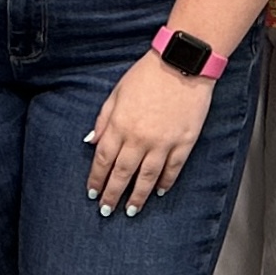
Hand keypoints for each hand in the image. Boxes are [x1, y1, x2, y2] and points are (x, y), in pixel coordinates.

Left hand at [86, 53, 214, 215]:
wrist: (181, 64)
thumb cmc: (146, 75)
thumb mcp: (116, 93)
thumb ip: (104, 120)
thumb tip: (91, 142)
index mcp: (120, 125)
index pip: (103, 160)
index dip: (96, 179)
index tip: (92, 193)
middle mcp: (139, 138)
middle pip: (122, 174)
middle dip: (112, 194)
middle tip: (106, 210)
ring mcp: (163, 143)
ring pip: (147, 177)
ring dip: (137, 197)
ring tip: (131, 210)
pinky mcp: (184, 142)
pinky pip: (172, 169)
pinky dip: (165, 182)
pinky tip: (158, 192)